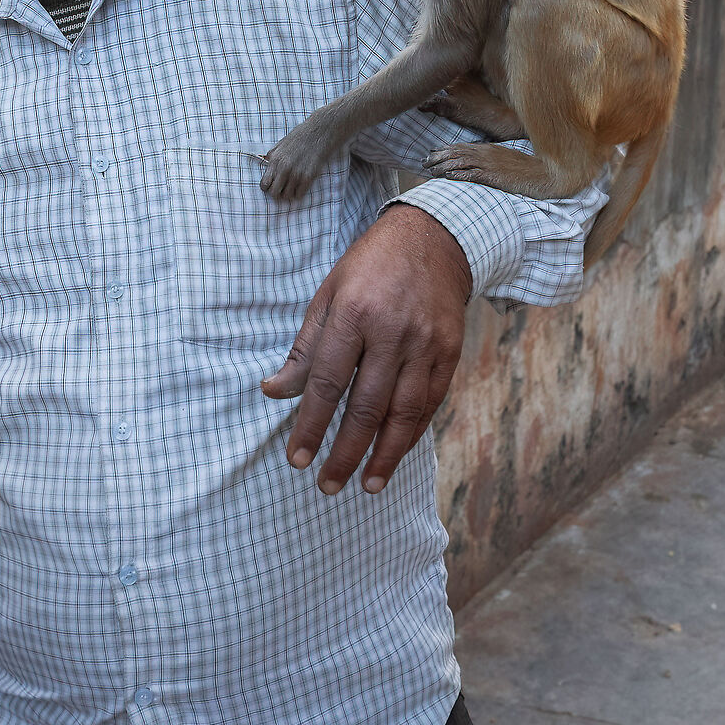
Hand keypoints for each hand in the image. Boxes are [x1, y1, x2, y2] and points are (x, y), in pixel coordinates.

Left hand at [257, 114, 334, 200]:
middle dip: (277, 193)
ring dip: (289, 194)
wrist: (319, 132)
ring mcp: (297, 173)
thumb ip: (272, 157)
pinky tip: (301, 186)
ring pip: (287, 196)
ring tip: (292, 187)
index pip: (264, 184)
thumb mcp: (280, 145)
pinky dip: (299, 193)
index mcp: (275, 160)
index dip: (267, 187)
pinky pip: (299, 195)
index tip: (272, 185)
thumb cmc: (300, 137)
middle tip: (282, 189)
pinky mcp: (309, 176)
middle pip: (274, 193)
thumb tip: (266, 167)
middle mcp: (284, 168)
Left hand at [260, 204, 473, 493]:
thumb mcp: (328, 294)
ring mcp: (425, 343)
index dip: (311, 425)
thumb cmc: (370, 267)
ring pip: (403, 413)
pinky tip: (395, 454)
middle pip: (366, 406)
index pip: (328, 382)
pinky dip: (412, 433)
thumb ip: (305, 348)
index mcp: (354, 313)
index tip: (297, 459)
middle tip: (327, 485)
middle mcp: (392, 331)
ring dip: (384, 455)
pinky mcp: (450, 351)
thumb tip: (274, 391)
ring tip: (366, 485)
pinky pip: (430, 403)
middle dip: (345, 452)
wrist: (435, 239)